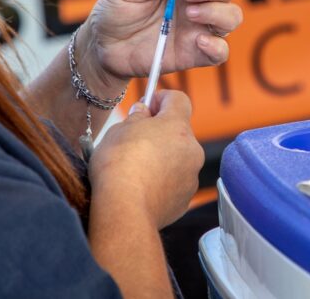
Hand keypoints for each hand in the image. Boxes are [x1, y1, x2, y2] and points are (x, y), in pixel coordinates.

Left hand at [80, 0, 241, 84]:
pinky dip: (217, 46)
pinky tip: (199, 41)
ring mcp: (197, 29)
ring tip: (190, 14)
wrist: (103, 47)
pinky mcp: (194, 54)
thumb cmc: (116, 13)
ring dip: (218, 12)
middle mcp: (195, 3)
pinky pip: (220, 52)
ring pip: (231, 17)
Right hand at [88, 91, 203, 229]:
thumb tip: (143, 113)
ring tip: (136, 167)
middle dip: (159, 131)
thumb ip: (136, 117)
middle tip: (135, 139)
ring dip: (162, 157)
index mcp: (177, 127)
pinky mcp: (185, 199)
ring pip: (178, 158)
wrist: (124, 210)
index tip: (146, 105)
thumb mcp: (119, 130)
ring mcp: (191, 176)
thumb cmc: (118, 166)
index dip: (161, 99)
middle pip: (178, 131)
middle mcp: (191, 149)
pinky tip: (142, 186)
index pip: (178, 99)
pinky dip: (163, 180)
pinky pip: (175, 181)